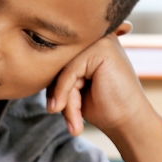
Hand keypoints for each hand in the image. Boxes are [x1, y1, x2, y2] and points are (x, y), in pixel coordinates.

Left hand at [45, 21, 153, 137]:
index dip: (54, 87)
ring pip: (63, 69)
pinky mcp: (103, 48)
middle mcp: (98, 37)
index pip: (58, 60)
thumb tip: (32, 65)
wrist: (129, 124)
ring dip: (64, 99)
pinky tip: (73, 115)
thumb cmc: (105, 108)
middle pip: (59, 63)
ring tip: (74, 122)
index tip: (57, 110)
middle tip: (69, 121)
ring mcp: (102, 40)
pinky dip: (66, 95)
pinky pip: (69, 71)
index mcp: (93, 44)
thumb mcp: (75, 89)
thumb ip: (59, 74)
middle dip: (58, 94)